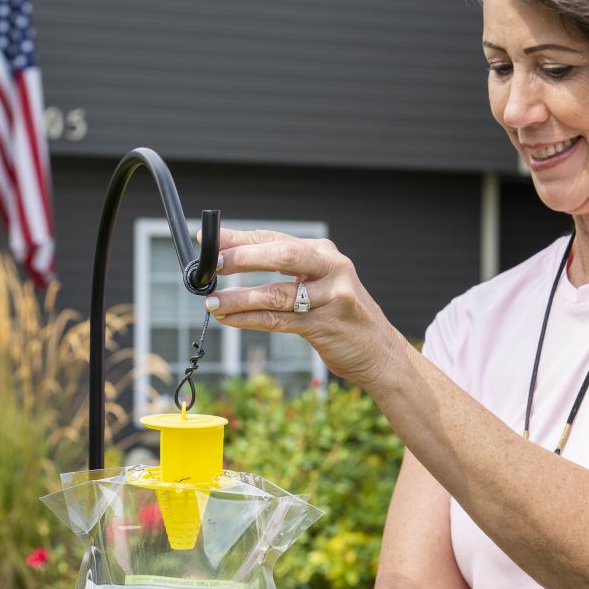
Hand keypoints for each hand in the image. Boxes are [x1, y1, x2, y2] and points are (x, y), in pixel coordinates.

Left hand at [203, 229, 407, 390]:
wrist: (379, 350)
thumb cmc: (338, 313)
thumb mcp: (317, 283)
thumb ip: (281, 270)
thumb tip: (229, 256)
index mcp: (323, 253)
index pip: (276, 239)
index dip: (240, 238)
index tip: (209, 240)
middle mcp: (331, 268)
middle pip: (282, 255)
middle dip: (243, 257)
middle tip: (212, 265)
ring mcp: (331, 297)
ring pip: (277, 294)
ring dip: (240, 298)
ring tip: (212, 302)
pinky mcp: (326, 325)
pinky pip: (279, 321)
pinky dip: (250, 320)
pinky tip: (229, 319)